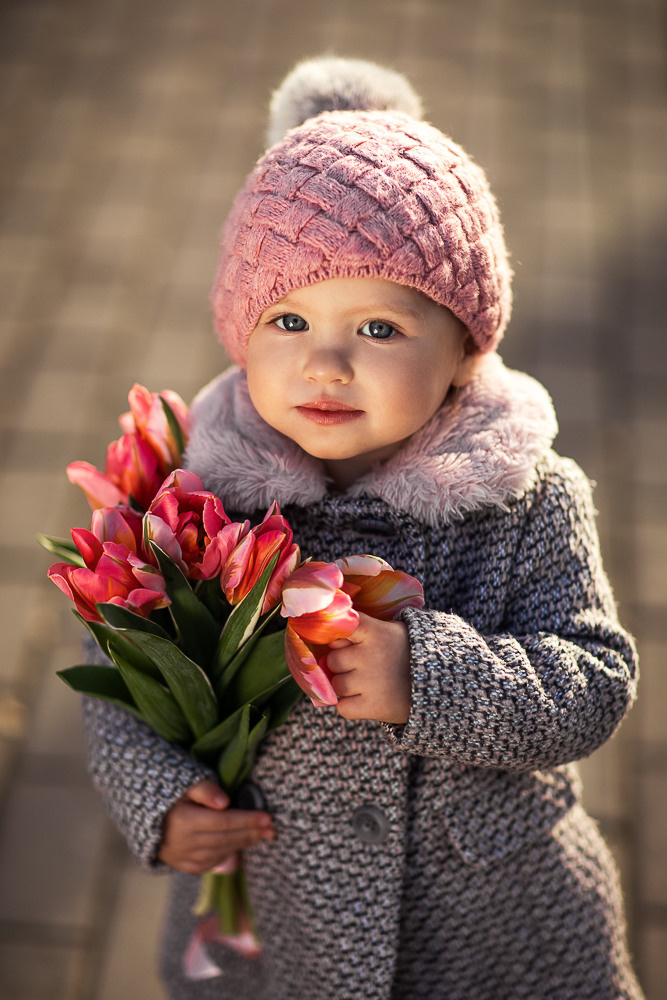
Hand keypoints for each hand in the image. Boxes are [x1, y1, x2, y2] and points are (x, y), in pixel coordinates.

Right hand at [158, 779, 274, 873]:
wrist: (150, 820)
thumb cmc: (171, 798)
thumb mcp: (184, 785)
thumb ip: (204, 789)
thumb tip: (225, 802)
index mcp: (184, 822)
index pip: (224, 822)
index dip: (247, 820)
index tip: (267, 818)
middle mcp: (185, 844)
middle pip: (227, 838)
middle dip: (251, 832)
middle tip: (271, 828)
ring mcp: (186, 859)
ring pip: (222, 852)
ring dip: (244, 843)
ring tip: (261, 835)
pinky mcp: (187, 866)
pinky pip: (214, 862)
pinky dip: (230, 854)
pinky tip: (241, 845)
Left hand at [326, 613, 410, 723]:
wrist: (440, 686)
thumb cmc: (406, 654)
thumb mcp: (391, 631)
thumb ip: (361, 631)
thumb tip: (328, 640)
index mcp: (375, 632)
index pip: (342, 625)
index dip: (336, 631)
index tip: (342, 637)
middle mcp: (370, 655)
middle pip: (333, 659)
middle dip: (342, 664)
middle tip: (362, 666)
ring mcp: (370, 682)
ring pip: (336, 684)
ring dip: (346, 686)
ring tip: (367, 683)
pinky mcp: (373, 707)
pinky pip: (343, 707)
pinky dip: (350, 706)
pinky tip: (365, 699)